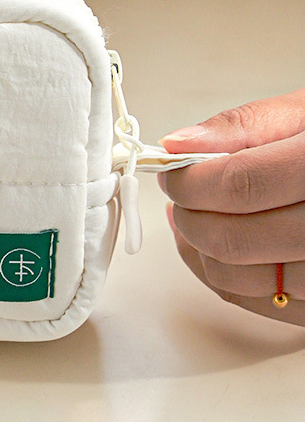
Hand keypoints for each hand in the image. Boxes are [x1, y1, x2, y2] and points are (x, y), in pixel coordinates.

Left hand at [158, 88, 304, 324]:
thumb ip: (242, 126)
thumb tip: (177, 143)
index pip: (238, 186)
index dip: (190, 180)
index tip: (171, 171)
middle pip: (232, 239)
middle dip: (188, 214)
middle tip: (180, 192)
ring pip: (237, 279)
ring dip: (199, 247)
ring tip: (195, 215)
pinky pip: (259, 304)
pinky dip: (221, 275)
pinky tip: (216, 246)